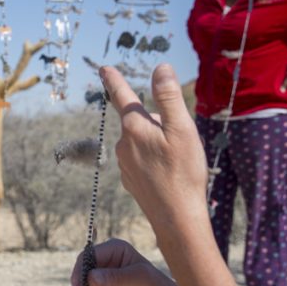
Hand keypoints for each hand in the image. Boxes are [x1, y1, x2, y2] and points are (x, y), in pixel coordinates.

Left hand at [101, 64, 208, 236]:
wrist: (176, 217)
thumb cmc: (183, 172)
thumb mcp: (182, 128)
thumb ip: (169, 96)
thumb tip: (160, 68)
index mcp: (134, 127)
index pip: (122, 95)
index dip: (114, 80)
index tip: (103, 68)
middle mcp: (123, 143)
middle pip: (142, 120)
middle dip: (159, 123)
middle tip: (181, 143)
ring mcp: (124, 163)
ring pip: (143, 141)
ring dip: (158, 143)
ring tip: (177, 162)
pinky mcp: (130, 179)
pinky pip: (143, 159)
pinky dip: (155, 161)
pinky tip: (169, 174)